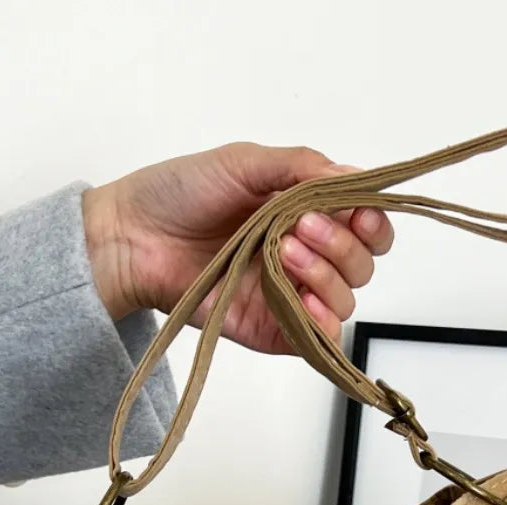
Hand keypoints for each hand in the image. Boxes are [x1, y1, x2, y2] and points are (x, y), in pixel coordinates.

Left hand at [82, 142, 393, 354]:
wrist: (133, 237)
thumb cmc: (180, 193)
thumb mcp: (246, 162)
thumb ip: (303, 167)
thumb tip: (355, 178)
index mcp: (306, 212)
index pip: (366, 226)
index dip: (373, 222)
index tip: (358, 213)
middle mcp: (305, 256)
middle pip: (362, 265)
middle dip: (341, 244)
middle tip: (298, 227)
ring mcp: (291, 295)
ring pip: (346, 300)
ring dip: (326, 275)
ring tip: (284, 254)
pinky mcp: (273, 330)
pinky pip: (319, 340)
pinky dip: (323, 322)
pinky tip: (306, 302)